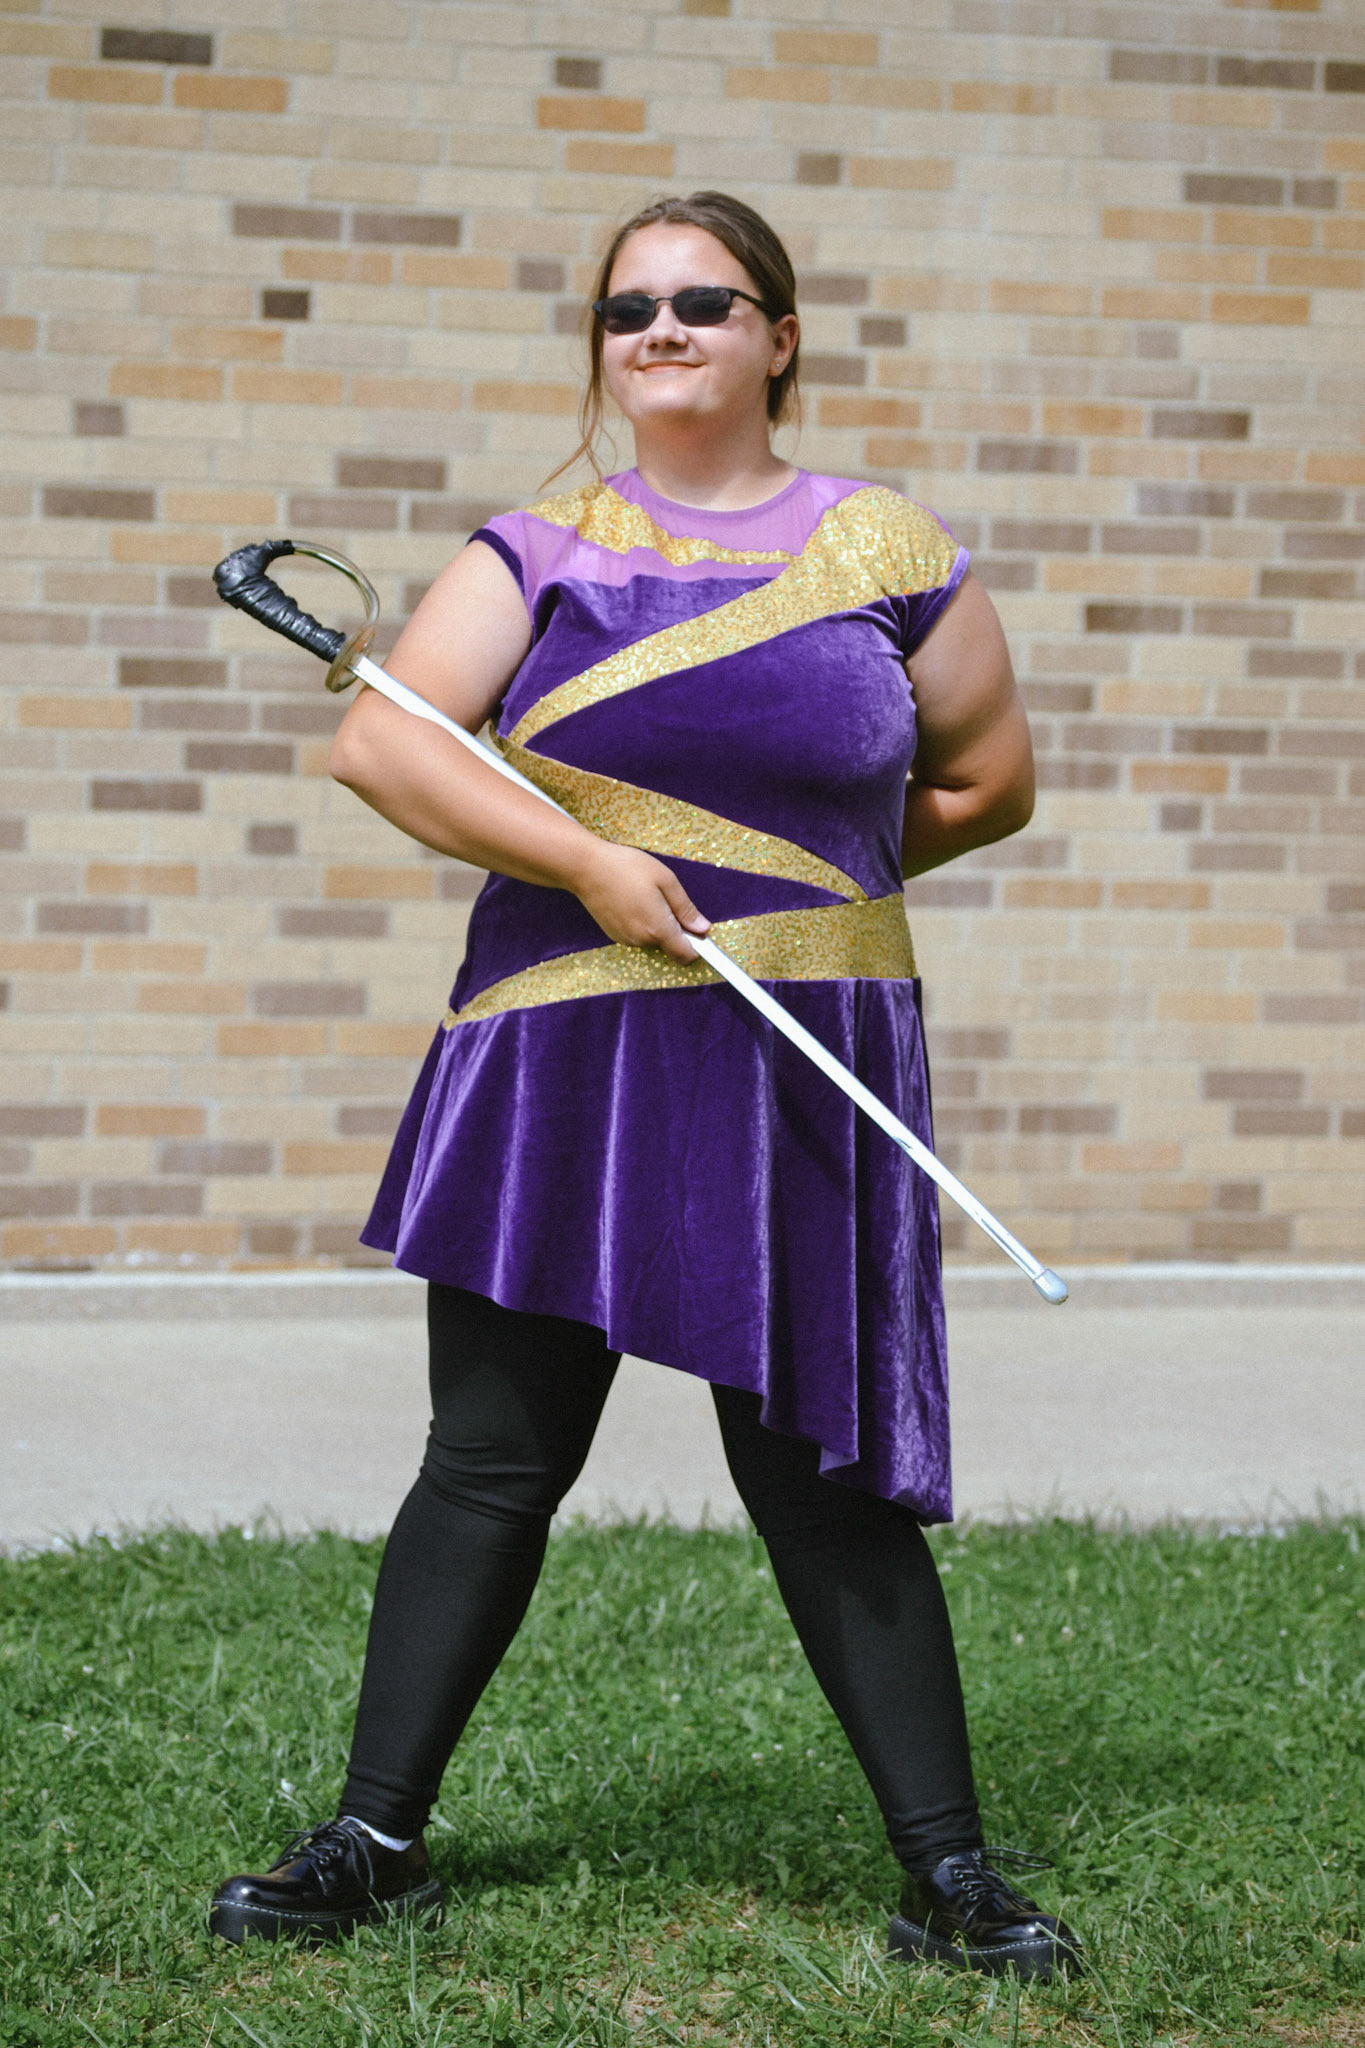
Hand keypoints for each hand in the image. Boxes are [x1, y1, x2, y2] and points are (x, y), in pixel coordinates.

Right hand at [570, 842, 710, 961]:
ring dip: (657, 925)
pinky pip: (637, 935)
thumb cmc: (626, 867)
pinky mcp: (614, 934)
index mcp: (657, 928)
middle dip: (675, 929)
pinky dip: (641, 923)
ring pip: (653, 940)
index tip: (700, 931)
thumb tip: (703, 928)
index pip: (685, 954)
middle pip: (670, 945)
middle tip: (665, 898)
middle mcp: (641, 940)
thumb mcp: (665, 880)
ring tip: (645, 895)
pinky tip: (632, 900)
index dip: (698, 947)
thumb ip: (685, 908)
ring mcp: (625, 939)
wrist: (585, 867)